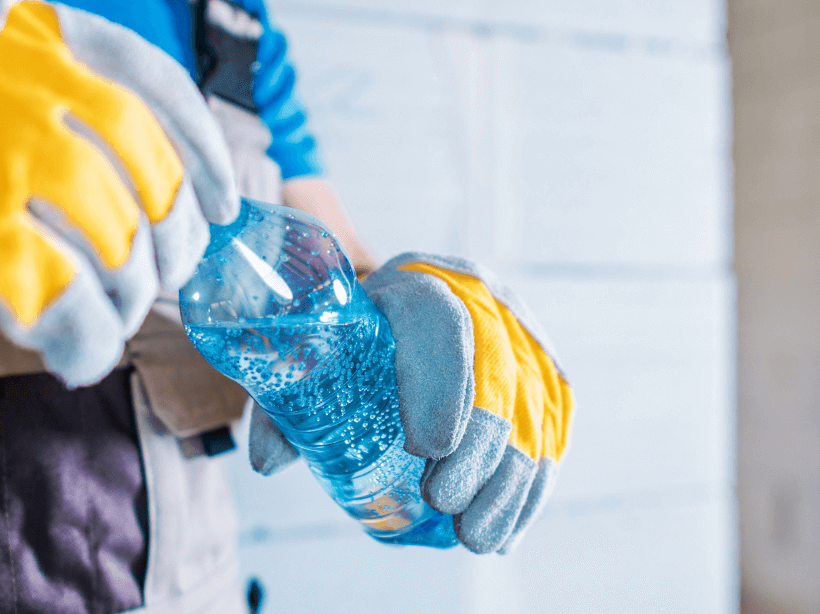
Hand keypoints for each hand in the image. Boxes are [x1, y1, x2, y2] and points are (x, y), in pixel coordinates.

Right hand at [0, 0, 237, 384]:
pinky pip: (68, 307)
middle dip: (171, 241)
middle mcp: (13, 85)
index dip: (202, 153)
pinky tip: (77, 354)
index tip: (224, 204)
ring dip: (125, 300)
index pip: (152, 85)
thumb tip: (169, 182)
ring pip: (115, 248)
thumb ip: (57, 91)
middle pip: (144, 177)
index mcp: (22, 31)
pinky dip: (86, 343)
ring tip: (108, 317)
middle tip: (164, 275)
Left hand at [249, 252, 572, 552]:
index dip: (442, 385)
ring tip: (474, 536)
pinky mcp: (548, 378)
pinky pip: (552, 436)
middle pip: (496, 373)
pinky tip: (504, 531)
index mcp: (418, 283)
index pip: (442, 322)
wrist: (404, 316)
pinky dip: (530, 490)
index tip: (425, 448)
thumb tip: (268, 459)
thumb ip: (284, 401)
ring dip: (507, 482)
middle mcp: (482, 300)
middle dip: (477, 448)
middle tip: (443, 502)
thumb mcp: (315, 356)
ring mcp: (523, 337)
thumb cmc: (353, 342)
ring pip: (532, 411)